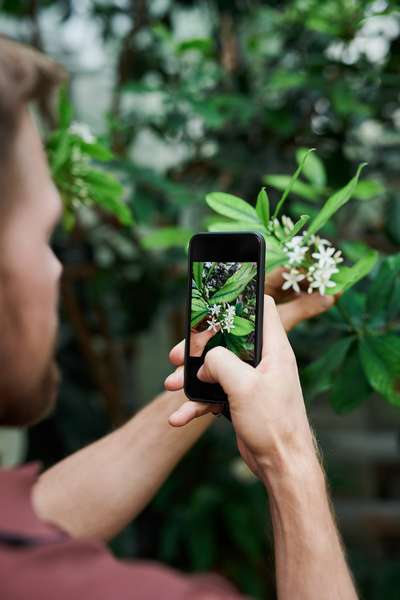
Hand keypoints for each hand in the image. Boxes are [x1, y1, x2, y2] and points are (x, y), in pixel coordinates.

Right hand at [165, 268, 334, 424]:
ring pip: (215, 367)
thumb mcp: (244, 386)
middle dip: (200, 346)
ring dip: (192, 376)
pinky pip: (214, 393)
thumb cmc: (273, 423)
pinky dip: (196, 403)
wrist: (281, 465)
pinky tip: (179, 417)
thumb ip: (221, 362)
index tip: (216, 300)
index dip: (241, 299)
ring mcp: (251, 381)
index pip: (263, 308)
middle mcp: (263, 361)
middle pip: (227, 339)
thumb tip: (206, 362)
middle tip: (177, 354)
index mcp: (273, 349)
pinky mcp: (241, 400)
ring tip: (172, 385)